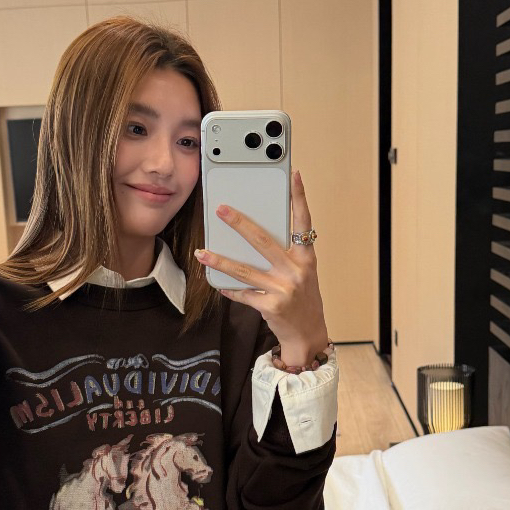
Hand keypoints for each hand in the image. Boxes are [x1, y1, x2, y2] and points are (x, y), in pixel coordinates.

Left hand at [194, 170, 328, 365]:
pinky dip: (229, 289)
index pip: (303, 221)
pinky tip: (218, 283)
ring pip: (245, 270)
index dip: (299, 198)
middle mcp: (296, 271)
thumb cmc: (302, 298)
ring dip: (220, 260)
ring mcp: (283, 289)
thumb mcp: (301, 272)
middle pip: (263, 241)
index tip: (293, 175)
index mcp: (306, 257)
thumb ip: (285, 254)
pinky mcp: (271, 307)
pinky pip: (243, 293)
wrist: (308, 334)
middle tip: (221, 210)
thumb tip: (253, 234)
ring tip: (201, 252)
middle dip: (240, 224)